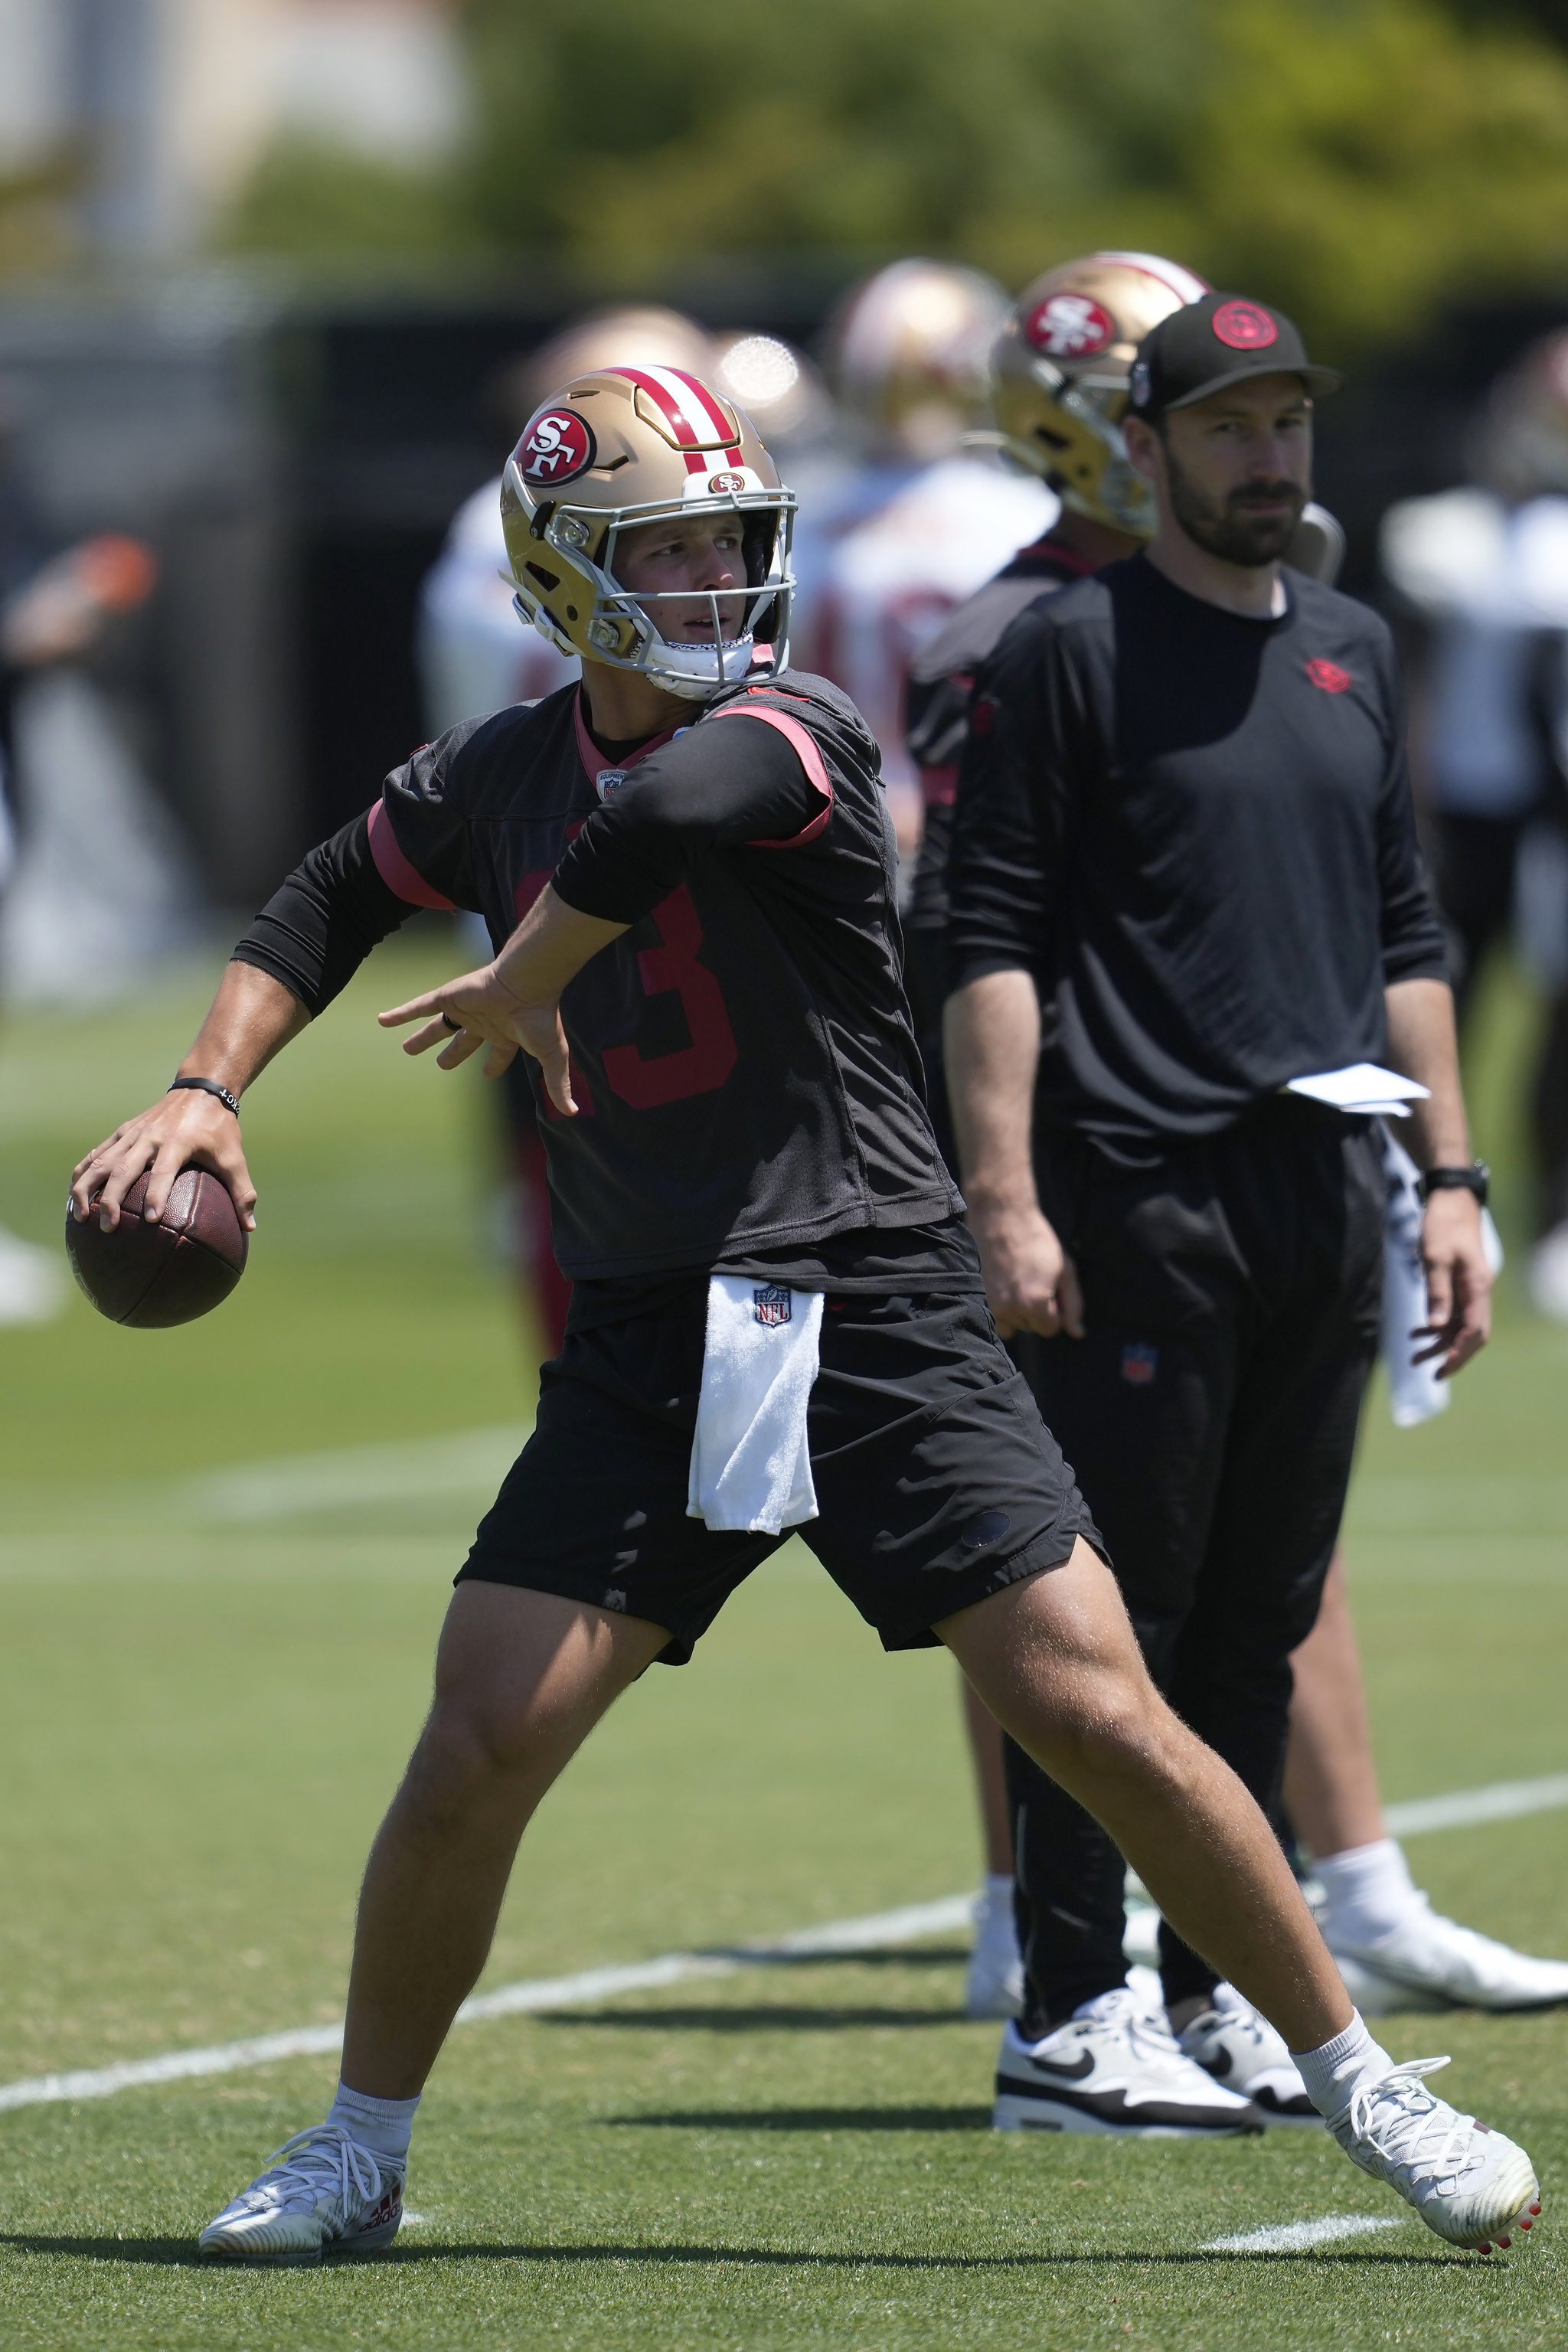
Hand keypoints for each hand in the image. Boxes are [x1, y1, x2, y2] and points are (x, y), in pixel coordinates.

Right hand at [70, 1091, 255, 1232]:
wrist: (200, 1089)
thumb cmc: (219, 1129)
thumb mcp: (235, 1157)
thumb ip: (242, 1191)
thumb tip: (250, 1227)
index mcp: (178, 1142)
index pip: (164, 1172)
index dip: (157, 1195)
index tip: (151, 1220)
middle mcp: (150, 1137)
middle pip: (124, 1169)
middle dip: (113, 1199)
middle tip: (108, 1226)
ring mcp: (133, 1134)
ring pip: (102, 1161)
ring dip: (88, 1188)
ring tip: (81, 1215)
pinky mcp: (122, 1132)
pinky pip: (97, 1153)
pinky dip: (84, 1172)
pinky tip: (76, 1194)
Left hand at [379, 961, 578, 1114]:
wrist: (527, 983)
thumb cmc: (541, 1018)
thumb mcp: (552, 1057)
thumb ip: (558, 1084)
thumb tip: (572, 1112)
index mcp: (506, 1036)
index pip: (497, 1056)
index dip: (492, 1067)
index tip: (488, 1074)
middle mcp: (484, 1023)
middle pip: (463, 1042)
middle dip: (453, 1055)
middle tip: (441, 1065)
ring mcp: (465, 1009)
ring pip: (438, 1026)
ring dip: (422, 1037)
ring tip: (406, 1049)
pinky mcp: (449, 997)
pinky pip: (419, 1006)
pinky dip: (400, 1014)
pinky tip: (381, 1021)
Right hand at [969, 1201, 1084, 1340]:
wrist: (1002, 1218)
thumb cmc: (1038, 1241)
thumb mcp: (1065, 1271)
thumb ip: (1073, 1305)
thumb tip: (1078, 1334)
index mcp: (1035, 1303)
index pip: (1050, 1329)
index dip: (1055, 1311)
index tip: (1052, 1290)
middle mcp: (1010, 1309)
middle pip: (1031, 1328)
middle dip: (1037, 1312)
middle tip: (1036, 1282)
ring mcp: (992, 1304)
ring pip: (1012, 1326)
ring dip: (1019, 1313)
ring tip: (1020, 1284)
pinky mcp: (980, 1296)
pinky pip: (996, 1317)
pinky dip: (1003, 1308)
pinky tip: (1007, 1285)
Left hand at [1413, 1187, 1490, 1377]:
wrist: (1450, 1199)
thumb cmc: (1443, 1225)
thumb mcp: (1435, 1258)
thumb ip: (1437, 1292)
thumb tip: (1437, 1327)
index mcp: (1477, 1287)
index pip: (1475, 1331)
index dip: (1460, 1353)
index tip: (1441, 1370)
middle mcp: (1478, 1292)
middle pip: (1471, 1335)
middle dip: (1451, 1355)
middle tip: (1429, 1374)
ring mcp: (1469, 1289)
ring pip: (1459, 1326)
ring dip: (1439, 1343)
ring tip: (1414, 1357)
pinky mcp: (1459, 1283)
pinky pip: (1451, 1313)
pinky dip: (1436, 1325)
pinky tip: (1417, 1333)